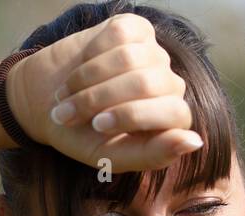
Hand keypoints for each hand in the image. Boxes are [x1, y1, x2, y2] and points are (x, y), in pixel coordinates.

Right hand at [6, 13, 201, 172]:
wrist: (48, 102)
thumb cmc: (86, 137)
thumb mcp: (116, 156)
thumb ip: (155, 155)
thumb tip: (195, 141)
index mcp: (174, 120)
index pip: (175, 112)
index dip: (133, 117)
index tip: (97, 126)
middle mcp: (170, 85)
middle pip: (148, 84)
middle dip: (101, 100)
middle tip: (69, 114)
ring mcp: (154, 55)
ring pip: (129, 58)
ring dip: (88, 79)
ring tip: (67, 95)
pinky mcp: (135, 30)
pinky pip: (117, 36)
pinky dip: (91, 54)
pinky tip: (80, 68)